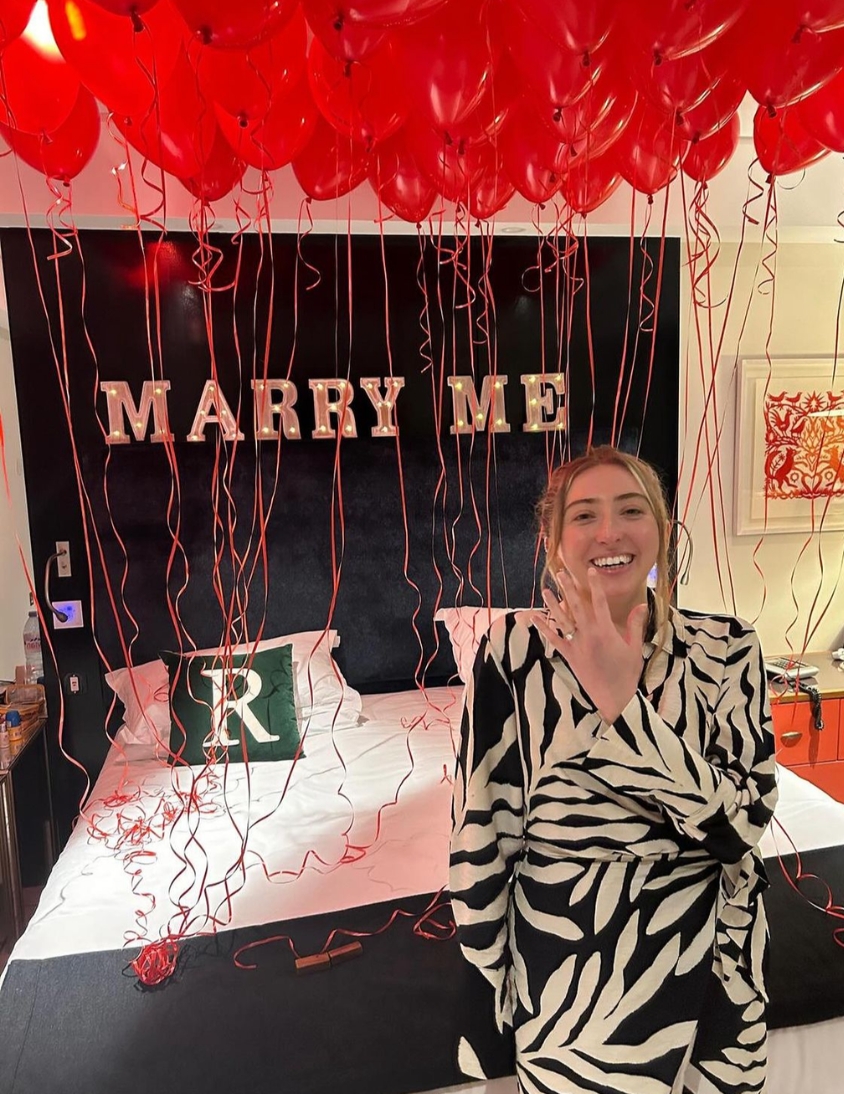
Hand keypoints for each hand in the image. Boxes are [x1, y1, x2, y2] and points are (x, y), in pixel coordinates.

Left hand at [532, 567, 649, 723]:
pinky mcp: (569, 657)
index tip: (590, 571)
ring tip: (545, 590)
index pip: (600, 602)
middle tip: (561, 573)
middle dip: (569, 588)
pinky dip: (545, 628)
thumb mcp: (635, 648)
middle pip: (577, 606)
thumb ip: (636, 625)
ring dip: (553, 604)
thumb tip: (641, 604)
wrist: (614, 698)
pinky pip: (554, 640)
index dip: (595, 585)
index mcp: (606, 632)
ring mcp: (577, 646)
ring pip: (563, 621)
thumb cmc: (627, 674)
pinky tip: (535, 618)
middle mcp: (589, 636)